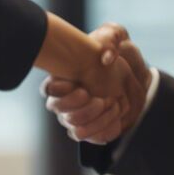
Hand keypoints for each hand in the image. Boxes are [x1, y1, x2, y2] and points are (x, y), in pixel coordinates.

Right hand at [43, 23, 151, 143]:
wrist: (123, 74)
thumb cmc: (111, 54)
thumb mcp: (112, 36)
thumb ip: (110, 37)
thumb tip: (107, 57)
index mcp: (60, 78)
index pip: (50, 90)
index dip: (65, 93)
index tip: (84, 89)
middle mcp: (63, 101)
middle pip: (64, 114)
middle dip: (85, 109)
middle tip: (100, 99)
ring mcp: (75, 116)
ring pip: (77, 129)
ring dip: (96, 120)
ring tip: (111, 105)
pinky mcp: (90, 128)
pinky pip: (91, 137)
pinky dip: (104, 131)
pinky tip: (116, 119)